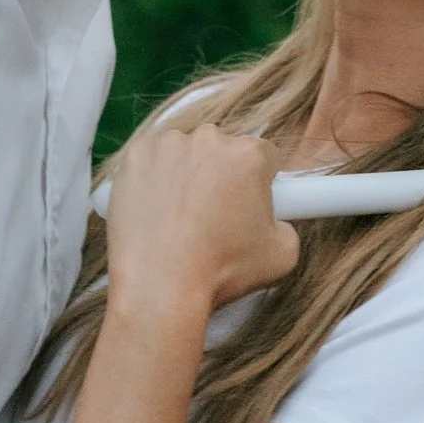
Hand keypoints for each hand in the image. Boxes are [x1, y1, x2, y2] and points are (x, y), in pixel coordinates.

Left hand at [100, 119, 299, 312]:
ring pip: (185, 152)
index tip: (246, 206)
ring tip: (179, 216)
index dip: (259, 183)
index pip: (264, 157)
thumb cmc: (222, 269)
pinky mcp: (135, 155)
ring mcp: (168, 144)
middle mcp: (210, 138)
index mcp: (250, 154)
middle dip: (221, 176)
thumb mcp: (282, 255)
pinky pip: (151, 160)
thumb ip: (287, 225)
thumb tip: (276, 219)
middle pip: (223, 150)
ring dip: (186, 174)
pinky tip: (155, 209)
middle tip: (212, 216)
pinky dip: (153, 177)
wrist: (160, 284)